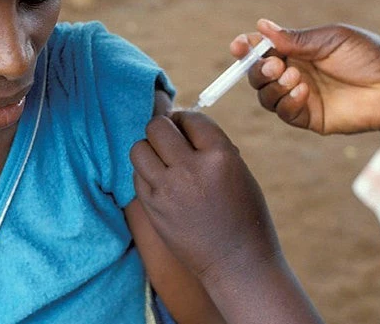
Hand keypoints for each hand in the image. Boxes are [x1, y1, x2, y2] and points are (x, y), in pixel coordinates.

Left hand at [130, 111, 280, 281]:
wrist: (237, 262)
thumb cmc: (243, 214)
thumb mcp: (238, 171)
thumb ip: (210, 146)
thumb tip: (179, 123)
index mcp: (220, 155)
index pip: (191, 118)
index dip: (186, 120)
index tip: (186, 129)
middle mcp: (191, 169)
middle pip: (158, 127)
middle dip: (164, 129)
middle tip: (170, 140)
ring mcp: (168, 189)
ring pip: (139, 148)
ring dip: (149, 149)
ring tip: (162, 160)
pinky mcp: (152, 207)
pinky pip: (137, 175)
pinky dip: (146, 173)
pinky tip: (161, 182)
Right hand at [232, 19, 379, 134]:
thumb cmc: (368, 56)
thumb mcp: (330, 40)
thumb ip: (295, 39)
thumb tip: (260, 26)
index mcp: (296, 51)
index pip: (261, 49)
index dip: (246, 48)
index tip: (240, 46)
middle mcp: (293, 73)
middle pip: (257, 74)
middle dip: (258, 69)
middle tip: (274, 64)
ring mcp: (299, 97)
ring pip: (265, 95)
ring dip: (272, 86)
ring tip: (294, 78)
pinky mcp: (308, 118)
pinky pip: (284, 113)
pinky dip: (287, 102)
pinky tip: (303, 92)